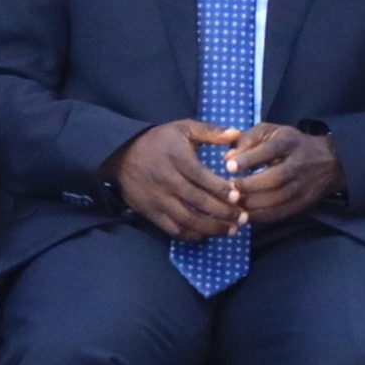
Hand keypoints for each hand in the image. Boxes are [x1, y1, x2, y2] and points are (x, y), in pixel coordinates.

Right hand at [109, 121, 243, 240]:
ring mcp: (159, 200)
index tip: (238, 196)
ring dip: (211, 228)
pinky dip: (191, 235)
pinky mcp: (151, 213)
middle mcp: (168, 181)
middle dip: (223, 213)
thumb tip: (236, 133)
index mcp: (178, 159)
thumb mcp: (183, 128)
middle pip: (199, 202)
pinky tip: (206, 235)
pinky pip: (173, 229)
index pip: (202, 178)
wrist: (121, 154)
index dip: (221, 189)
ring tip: (230, 231)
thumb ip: (210, 132)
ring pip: (188, 220)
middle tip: (243, 218)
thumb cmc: (158, 141)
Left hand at [222, 123, 344, 226]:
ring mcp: (303, 186)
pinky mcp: (303, 203)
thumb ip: (247, 140)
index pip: (269, 150)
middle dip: (250, 186)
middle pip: (275, 178)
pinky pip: (281, 213)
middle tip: (231, 188)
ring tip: (235, 203)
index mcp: (289, 142)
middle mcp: (299, 164)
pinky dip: (262, 216)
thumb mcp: (270, 132)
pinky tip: (247, 215)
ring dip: (253, 204)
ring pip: (278, 199)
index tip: (229, 167)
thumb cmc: (289, 144)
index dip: (248, 159)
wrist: (328, 161)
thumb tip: (227, 158)